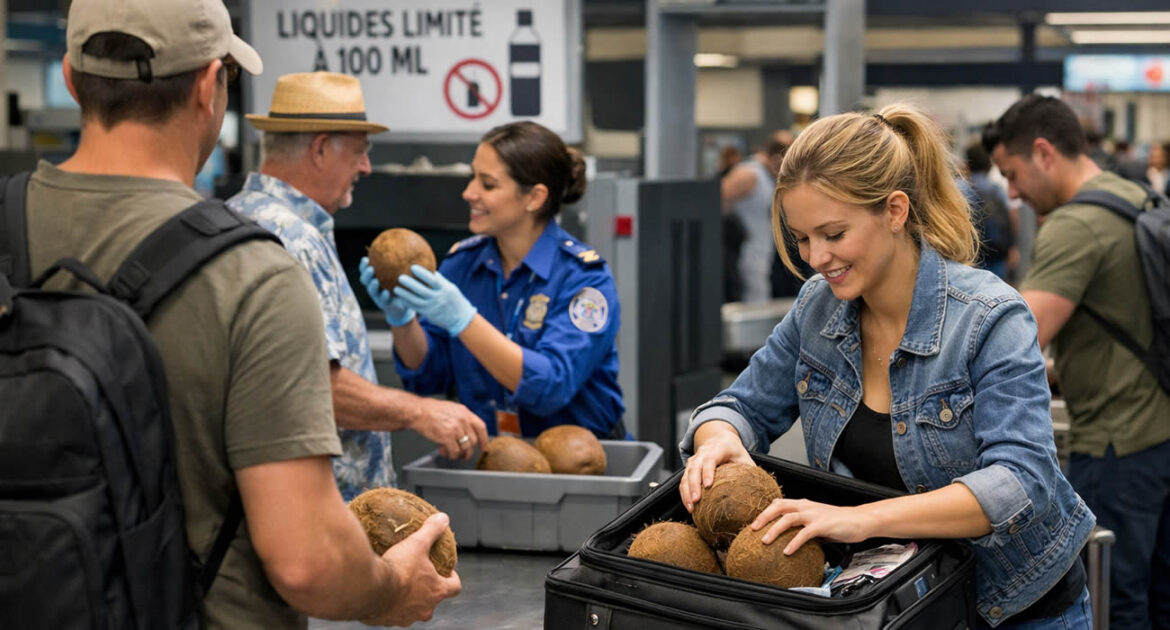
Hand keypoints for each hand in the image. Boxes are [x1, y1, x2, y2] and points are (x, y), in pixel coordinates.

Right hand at [359, 257, 414, 326]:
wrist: (402, 304)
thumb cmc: (400, 286)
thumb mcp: (400, 274)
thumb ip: (399, 263)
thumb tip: (405, 247)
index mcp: (374, 278)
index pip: (365, 270)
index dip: (363, 265)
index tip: (365, 258)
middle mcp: (373, 287)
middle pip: (365, 280)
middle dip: (366, 274)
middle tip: (371, 268)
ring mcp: (377, 296)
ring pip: (371, 290)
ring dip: (372, 285)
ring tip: (376, 280)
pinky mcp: (384, 304)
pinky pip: (383, 300)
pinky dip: (384, 296)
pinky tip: (387, 293)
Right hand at [363, 513, 461, 626]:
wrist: (369, 589)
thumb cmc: (398, 568)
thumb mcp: (417, 544)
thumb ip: (432, 531)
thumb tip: (443, 518)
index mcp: (436, 592)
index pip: (455, 588)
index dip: (453, 578)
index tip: (447, 571)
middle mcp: (424, 609)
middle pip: (433, 602)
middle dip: (429, 590)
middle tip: (420, 577)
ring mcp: (405, 618)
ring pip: (412, 610)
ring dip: (409, 599)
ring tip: (399, 584)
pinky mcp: (387, 621)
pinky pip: (391, 613)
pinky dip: (389, 604)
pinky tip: (381, 591)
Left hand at [393, 265, 476, 335]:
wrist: (460, 318)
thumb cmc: (454, 299)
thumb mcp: (450, 287)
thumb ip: (439, 280)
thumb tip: (429, 269)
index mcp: (444, 289)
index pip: (432, 280)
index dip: (422, 273)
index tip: (412, 267)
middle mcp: (438, 298)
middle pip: (422, 290)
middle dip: (410, 284)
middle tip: (400, 277)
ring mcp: (432, 307)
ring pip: (416, 300)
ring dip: (405, 294)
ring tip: (396, 289)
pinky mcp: (428, 314)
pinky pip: (416, 308)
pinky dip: (407, 302)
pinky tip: (400, 298)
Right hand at [413, 398, 489, 460]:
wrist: (419, 412)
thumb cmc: (432, 411)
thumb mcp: (452, 409)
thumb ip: (462, 418)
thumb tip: (469, 430)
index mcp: (465, 412)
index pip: (481, 427)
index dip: (484, 439)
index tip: (483, 447)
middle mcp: (463, 420)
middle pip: (473, 440)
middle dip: (470, 451)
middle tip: (465, 455)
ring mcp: (455, 428)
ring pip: (465, 448)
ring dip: (460, 454)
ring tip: (454, 455)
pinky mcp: (447, 436)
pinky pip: (454, 451)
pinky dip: (451, 455)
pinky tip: (446, 453)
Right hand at [679, 421, 753, 512]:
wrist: (719, 439)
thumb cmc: (733, 451)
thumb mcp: (745, 457)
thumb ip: (750, 472)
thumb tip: (761, 492)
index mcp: (718, 448)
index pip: (710, 459)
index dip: (708, 471)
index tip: (708, 485)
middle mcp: (703, 452)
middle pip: (694, 468)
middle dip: (694, 485)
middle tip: (697, 501)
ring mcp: (694, 460)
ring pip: (686, 475)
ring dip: (687, 492)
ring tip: (691, 508)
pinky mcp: (689, 468)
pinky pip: (683, 481)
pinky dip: (684, 494)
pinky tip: (689, 507)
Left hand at [750, 498, 871, 555]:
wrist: (860, 520)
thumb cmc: (840, 522)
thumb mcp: (817, 522)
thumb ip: (804, 528)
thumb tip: (791, 540)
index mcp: (804, 504)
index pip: (779, 503)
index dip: (765, 511)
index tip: (754, 522)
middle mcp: (806, 506)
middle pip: (779, 506)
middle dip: (763, 516)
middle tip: (752, 528)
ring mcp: (814, 514)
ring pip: (788, 518)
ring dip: (774, 529)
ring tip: (764, 541)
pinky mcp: (822, 525)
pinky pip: (804, 533)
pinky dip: (794, 542)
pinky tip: (787, 551)